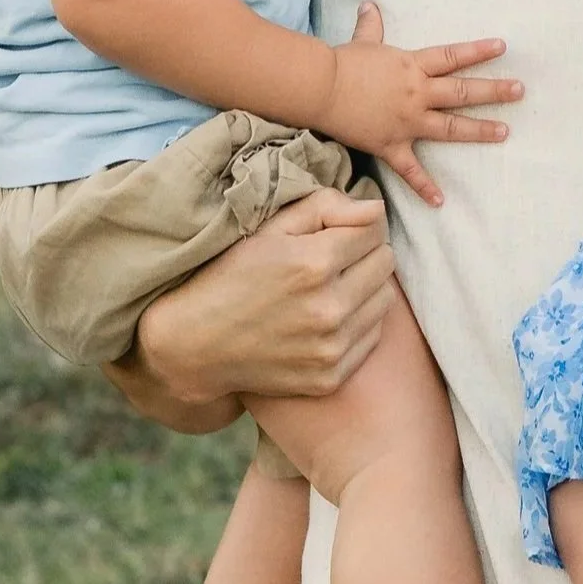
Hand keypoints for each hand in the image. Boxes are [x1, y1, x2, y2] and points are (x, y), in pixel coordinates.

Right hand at [105, 188, 395, 425]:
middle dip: (365, 253)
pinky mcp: (331, 376)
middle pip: (386, 263)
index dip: (357, 224)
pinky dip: (359, 322)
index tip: (338, 230)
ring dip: (366, 288)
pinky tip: (328, 317)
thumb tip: (375, 209)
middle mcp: (328, 308)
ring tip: (332, 286)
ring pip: (385, 300)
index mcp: (313, 263)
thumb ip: (325, 207)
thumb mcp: (268, 228)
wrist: (196, 345)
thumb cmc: (230, 275)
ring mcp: (331, 347)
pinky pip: (373, 336)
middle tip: (335, 258)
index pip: (375, 228)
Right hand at [317, 0, 521, 206]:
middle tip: (520, 91)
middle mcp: (417, 93)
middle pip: (463, 92)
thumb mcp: (363, 41)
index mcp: (413, 66)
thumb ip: (371, 25)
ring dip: (479, 130)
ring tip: (504, 132)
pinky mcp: (391, 145)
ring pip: (450, 127)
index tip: (504, 47)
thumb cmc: (342, 63)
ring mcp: (407, 121)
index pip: (453, 56)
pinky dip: (424, 187)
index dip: (479, 51)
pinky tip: (440, 201)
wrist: (321, 88)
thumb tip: (369, 4)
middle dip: (495, 91)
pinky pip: (411, 170)